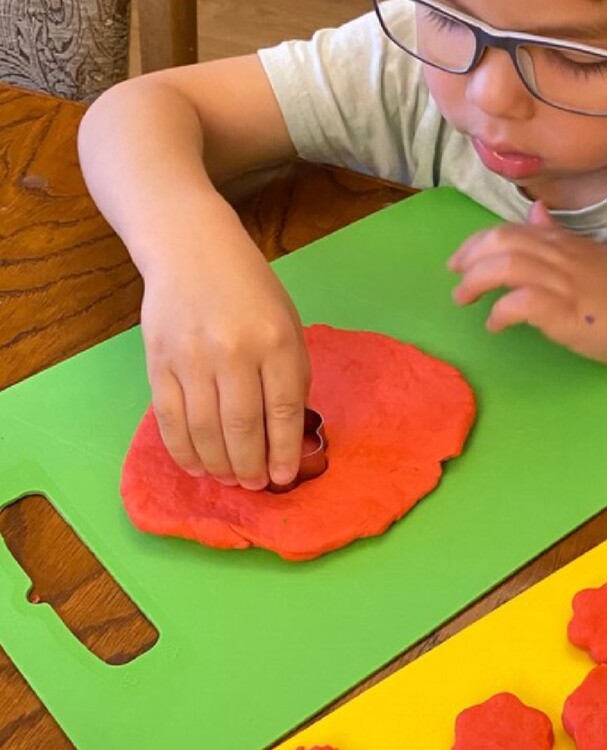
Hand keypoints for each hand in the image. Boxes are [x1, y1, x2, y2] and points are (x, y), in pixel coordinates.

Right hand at [139, 219, 309, 490]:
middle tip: (256, 485)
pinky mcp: (158, 361)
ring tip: (230, 479)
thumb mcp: (288, 324)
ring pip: (204, 429)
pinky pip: (169, 418)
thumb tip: (286, 434)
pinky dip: (183, 450)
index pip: (282, 411)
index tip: (285, 477)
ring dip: (219, 465)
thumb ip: (289, 375)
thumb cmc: (251, 291)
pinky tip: (197, 466)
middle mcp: (233, 351)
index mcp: (276, 342)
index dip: (284, 452)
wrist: (192, 248)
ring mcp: (191, 357)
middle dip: (251, 466)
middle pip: (242, 427)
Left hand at [447, 201, 606, 365]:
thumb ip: (557, 235)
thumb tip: (535, 214)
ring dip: (476, 282)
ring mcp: (561, 282)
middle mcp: (559, 255)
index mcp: (562, 241)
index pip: (510, 230)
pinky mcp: (564, 310)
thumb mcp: (588, 253)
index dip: (477, 242)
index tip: (461, 259)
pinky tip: (495, 324)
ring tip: (464, 300)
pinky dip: (500, 312)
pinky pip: (521, 303)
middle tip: (455, 278)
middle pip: (501, 241)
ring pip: (506, 266)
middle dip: (469, 257)